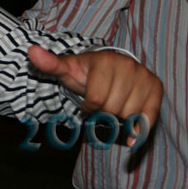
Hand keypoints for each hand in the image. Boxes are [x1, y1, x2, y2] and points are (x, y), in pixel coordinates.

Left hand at [27, 45, 162, 131]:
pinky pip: (149, 117)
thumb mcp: (66, 69)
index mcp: (105, 60)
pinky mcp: (155, 87)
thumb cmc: (85, 73)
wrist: (109, 68)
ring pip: (129, 115)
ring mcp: (143, 76)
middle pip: (112, 109)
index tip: (88, 101)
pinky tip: (131, 136)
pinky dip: (140, 130)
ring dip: (118, 119)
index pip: (95, 100)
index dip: (89, 107)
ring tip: (114, 106)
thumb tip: (31, 52)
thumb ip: (50, 64)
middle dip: (103, 112)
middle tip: (102, 104)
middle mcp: (128, 65)